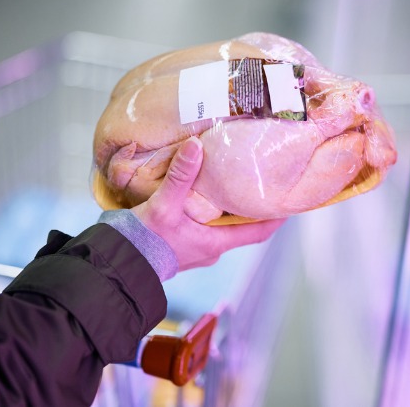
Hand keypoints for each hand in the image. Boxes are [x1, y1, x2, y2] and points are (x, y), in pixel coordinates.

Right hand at [131, 136, 285, 270]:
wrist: (119, 265)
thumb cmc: (144, 241)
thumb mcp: (164, 205)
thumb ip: (181, 175)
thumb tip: (197, 146)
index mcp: (216, 243)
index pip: (258, 232)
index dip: (276, 218)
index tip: (290, 201)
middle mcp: (211, 250)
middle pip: (241, 227)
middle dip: (250, 207)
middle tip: (259, 182)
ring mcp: (197, 251)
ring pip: (221, 228)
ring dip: (227, 209)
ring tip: (231, 184)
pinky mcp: (182, 248)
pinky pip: (203, 228)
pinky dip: (208, 213)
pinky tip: (201, 197)